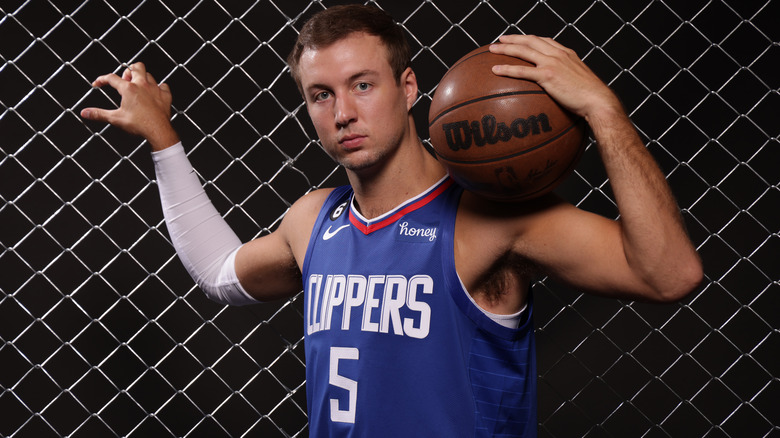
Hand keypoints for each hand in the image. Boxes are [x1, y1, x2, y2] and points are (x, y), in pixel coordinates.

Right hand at [81, 62, 179, 150]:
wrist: (158, 131)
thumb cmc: (139, 125)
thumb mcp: (116, 119)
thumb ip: (99, 114)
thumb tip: (85, 113)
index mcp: (128, 89)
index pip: (111, 78)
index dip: (102, 80)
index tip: (98, 84)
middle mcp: (142, 85)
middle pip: (136, 67)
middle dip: (128, 71)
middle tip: (125, 80)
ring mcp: (155, 89)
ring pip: (149, 75)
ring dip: (143, 78)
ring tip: (138, 86)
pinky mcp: (165, 96)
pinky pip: (164, 86)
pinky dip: (159, 88)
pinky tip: (155, 93)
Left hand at [489, 35, 621, 121]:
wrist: (597, 100)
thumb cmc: (590, 97)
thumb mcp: (580, 81)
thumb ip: (568, 78)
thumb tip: (561, 89)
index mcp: (566, 53)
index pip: (544, 40)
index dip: (529, 38)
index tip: (519, 39)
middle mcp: (558, 54)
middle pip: (530, 41)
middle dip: (513, 39)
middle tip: (500, 40)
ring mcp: (552, 63)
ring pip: (523, 51)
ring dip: (505, 49)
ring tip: (491, 50)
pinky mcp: (547, 75)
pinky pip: (522, 70)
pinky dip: (507, 68)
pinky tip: (495, 70)